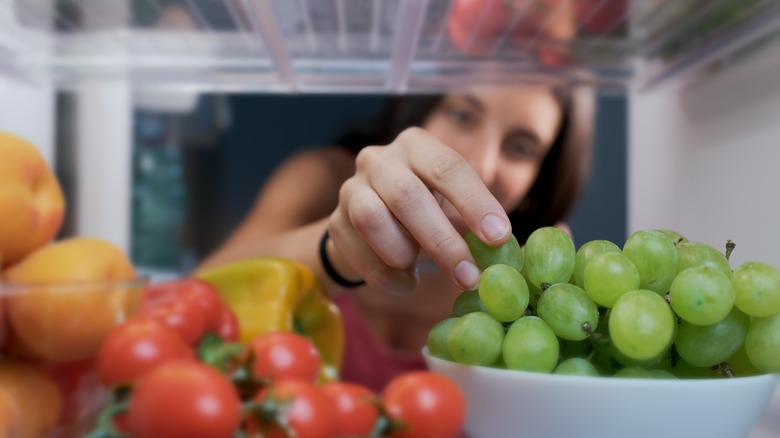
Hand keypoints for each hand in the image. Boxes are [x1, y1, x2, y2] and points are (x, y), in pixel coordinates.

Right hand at [327, 127, 511, 292]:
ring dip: (404, 253)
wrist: (369, 227)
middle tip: (469, 276)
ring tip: (422, 269)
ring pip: (372, 219)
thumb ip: (474, 223)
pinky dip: (387, 277)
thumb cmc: (425, 213)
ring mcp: (351, 188)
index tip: (498, 237)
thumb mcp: (451, 206)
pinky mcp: (334, 222)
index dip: (474, 203)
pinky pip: (359, 254)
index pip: (448, 167)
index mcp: (417, 145)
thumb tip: (508, 250)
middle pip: (407, 195)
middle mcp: (379, 159)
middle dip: (442, 241)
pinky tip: (406, 282)